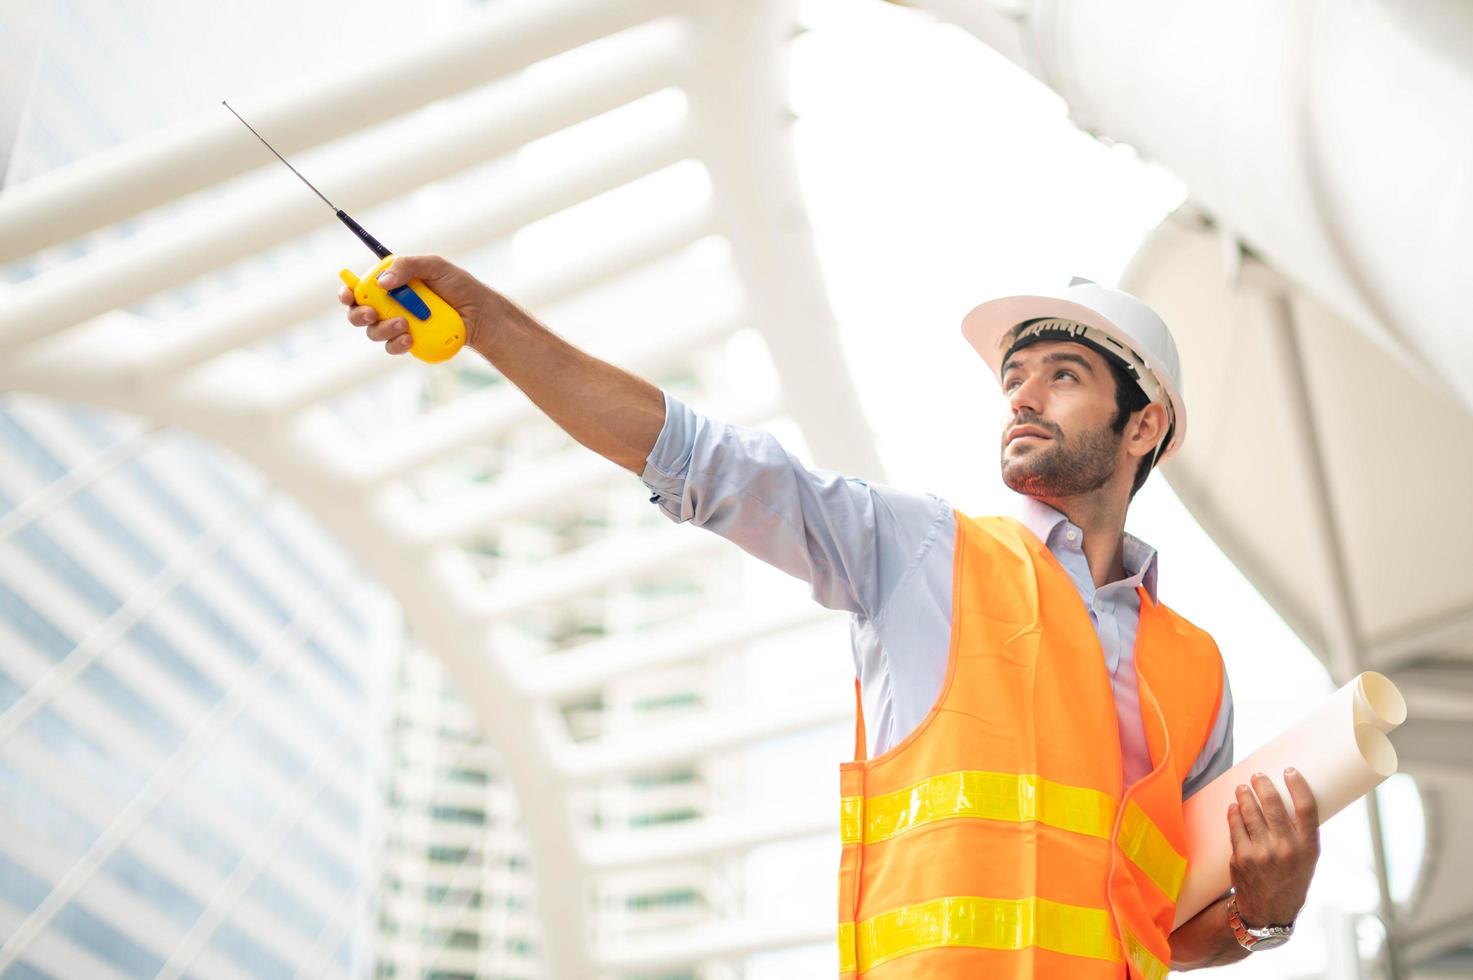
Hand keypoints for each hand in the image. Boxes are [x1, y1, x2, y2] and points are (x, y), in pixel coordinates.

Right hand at [338, 253, 498, 354]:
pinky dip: (397, 344)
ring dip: (383, 329)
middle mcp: (390, 305)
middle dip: (359, 315)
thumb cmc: (459, 286)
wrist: (481, 314)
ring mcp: (399, 325)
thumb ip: (408, 266)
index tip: (349, 295)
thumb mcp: (435, 266)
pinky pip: (393, 347)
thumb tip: (383, 281)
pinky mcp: (410, 343)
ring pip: (374, 332)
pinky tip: (410, 338)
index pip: (360, 288)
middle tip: (374, 313)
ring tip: (405, 324)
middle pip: (359, 313)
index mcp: (391, 284)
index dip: (348, 292)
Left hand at [1226, 768, 1319, 926]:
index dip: (1298, 785)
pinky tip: (1234, 806)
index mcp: (1308, 848)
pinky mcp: (1241, 857)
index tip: (1289, 770)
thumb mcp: (1307, 859)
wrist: (1269, 910)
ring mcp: (1261, 853)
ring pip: (1250, 812)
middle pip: (1274, 805)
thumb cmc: (1291, 878)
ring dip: (1245, 795)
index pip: (1306, 808)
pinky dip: (1234, 813)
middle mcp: (1286, 849)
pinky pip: (1235, 826)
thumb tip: (1287, 796)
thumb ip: (1300, 832)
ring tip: (1243, 787)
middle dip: (1264, 785)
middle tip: (1258, 775)